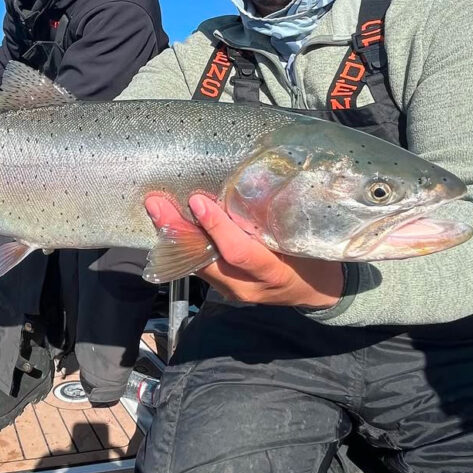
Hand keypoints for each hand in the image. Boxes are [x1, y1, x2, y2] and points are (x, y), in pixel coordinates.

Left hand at [144, 192, 343, 308]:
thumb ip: (279, 219)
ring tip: (156, 208)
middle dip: (178, 231)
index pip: (238, 252)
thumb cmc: (314, 259)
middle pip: (205, 260)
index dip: (216, 227)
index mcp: (273, 272)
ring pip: (195, 264)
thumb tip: (255, 179)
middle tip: (157, 203)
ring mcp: (233, 291)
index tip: (199, 201)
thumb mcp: (304, 240)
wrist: (316, 293)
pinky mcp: (223, 289)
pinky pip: (198, 266)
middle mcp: (247, 286)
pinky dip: (182, 244)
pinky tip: (169, 224)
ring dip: (173, 236)